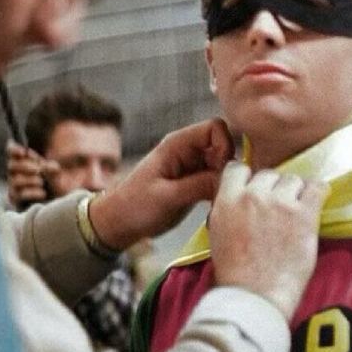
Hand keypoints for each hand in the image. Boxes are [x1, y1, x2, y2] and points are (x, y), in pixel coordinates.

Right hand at [6, 140, 56, 207]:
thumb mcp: (55, 172)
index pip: (11, 151)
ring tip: (41, 182)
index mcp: (23, 160)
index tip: (23, 152)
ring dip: (28, 180)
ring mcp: (14, 187)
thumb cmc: (56, 182)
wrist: (59, 200)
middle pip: (11, 166)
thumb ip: (50, 167)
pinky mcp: (17, 201)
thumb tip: (43, 167)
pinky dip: (31, 193)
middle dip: (24, 166)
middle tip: (38, 169)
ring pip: (14, 181)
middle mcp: (16, 173)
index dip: (14, 149)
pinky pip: (18, 196)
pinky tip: (42, 193)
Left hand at [90, 118, 234, 250]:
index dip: (225, 146)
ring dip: (225, 182)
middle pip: (224, 146)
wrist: (119, 224)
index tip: (223, 170)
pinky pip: (218, 180)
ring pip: (224, 165)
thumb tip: (232, 178)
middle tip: (220, 191)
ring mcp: (193, 167)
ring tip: (215, 202)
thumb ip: (200, 185)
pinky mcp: (195, 182)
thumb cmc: (135, 207)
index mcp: (177, 144)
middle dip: (228, 167)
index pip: (216, 127)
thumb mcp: (168, 197)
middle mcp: (188, 151)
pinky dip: (221, 191)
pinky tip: (212, 207)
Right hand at [208, 162, 325, 320]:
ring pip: (293, 179)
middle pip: (269, 174)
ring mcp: (280, 203)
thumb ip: (228, 210)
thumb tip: (239, 199)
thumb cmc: (236, 276)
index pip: (238, 169)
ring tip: (296, 213)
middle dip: (274, 189)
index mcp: (227, 201)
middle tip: (278, 210)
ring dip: (295, 193)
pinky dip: (319, 192)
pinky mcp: (304, 214)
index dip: (249, 179)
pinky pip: (317, 188)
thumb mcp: (217, 235)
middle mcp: (252, 196)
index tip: (257, 189)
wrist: (256, 296)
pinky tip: (317, 201)